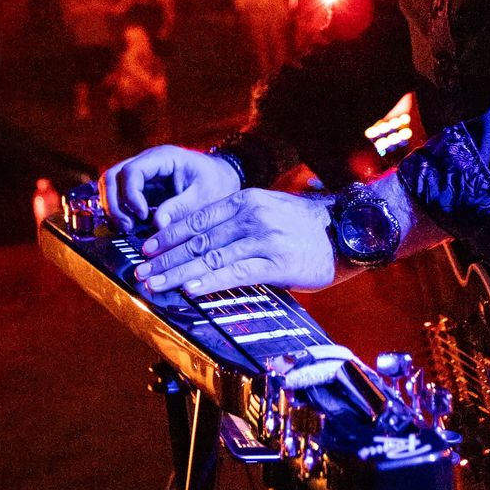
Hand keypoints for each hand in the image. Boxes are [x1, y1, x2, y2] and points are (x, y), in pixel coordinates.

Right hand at [99, 145, 239, 228]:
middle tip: (127, 226)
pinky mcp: (141, 188)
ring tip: (127, 227)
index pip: (131, 171)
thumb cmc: (217, 183)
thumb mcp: (204, 196)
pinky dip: (119, 210)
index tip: (142, 216)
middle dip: (114, 203)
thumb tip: (157, 224)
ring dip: (113, 207)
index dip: (130, 196)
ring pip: (110, 185)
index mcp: (163, 158)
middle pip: (112, 176)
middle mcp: (147, 163)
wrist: (223, 179)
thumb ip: (181, 208)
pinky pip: (119, 195)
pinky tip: (130, 226)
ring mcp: (142, 174)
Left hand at [133, 186, 337, 294]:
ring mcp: (263, 238)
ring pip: (210, 256)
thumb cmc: (306, 227)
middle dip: (165, 257)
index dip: (169, 234)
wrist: (348, 231)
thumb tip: (205, 242)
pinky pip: (235, 273)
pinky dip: (209, 281)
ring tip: (155, 284)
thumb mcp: (269, 210)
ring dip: (178, 273)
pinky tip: (190, 289)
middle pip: (198, 238)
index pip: (198, 217)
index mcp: (246, 200)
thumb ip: (239, 222)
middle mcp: (251, 215)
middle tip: (140, 271)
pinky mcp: (276, 263)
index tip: (147, 248)